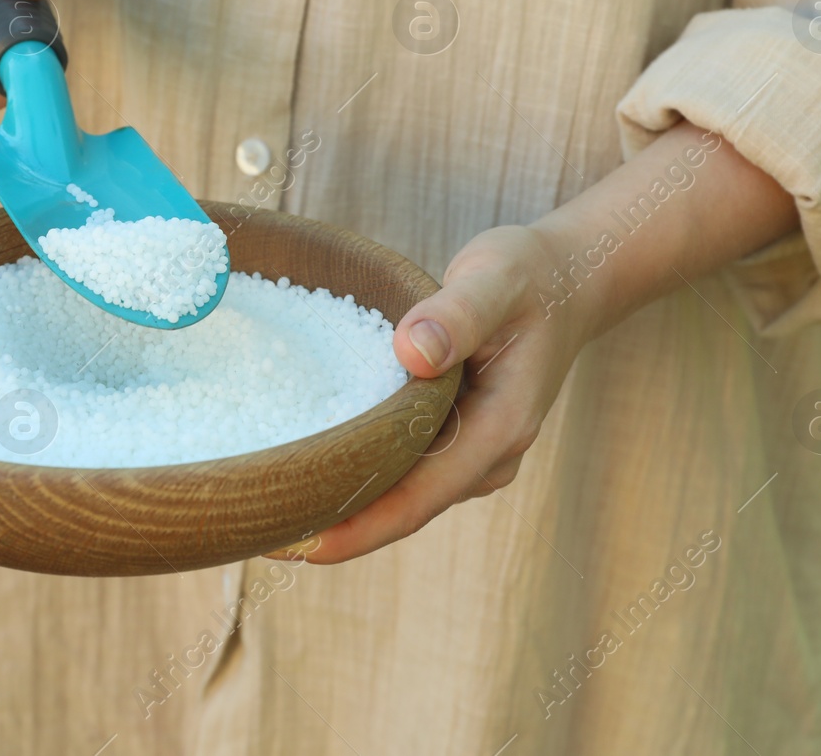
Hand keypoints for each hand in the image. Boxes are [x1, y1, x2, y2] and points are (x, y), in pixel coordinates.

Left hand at [282, 225, 595, 563]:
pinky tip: (301, 465)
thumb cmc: (528, 277)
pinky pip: (399, 468)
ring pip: (398, 493)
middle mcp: (486, 457)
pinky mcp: (454, 439)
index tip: (297, 544)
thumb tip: (411, 352)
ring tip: (265, 505)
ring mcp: (471, 453)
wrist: (567, 281)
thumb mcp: (495, 279)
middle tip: (253, 529)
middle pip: (400, 509)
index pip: (418, 500)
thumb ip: (456, 313)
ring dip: (340, 502)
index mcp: (498, 430)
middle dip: (332, 524)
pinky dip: (354, 470)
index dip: (357, 529)